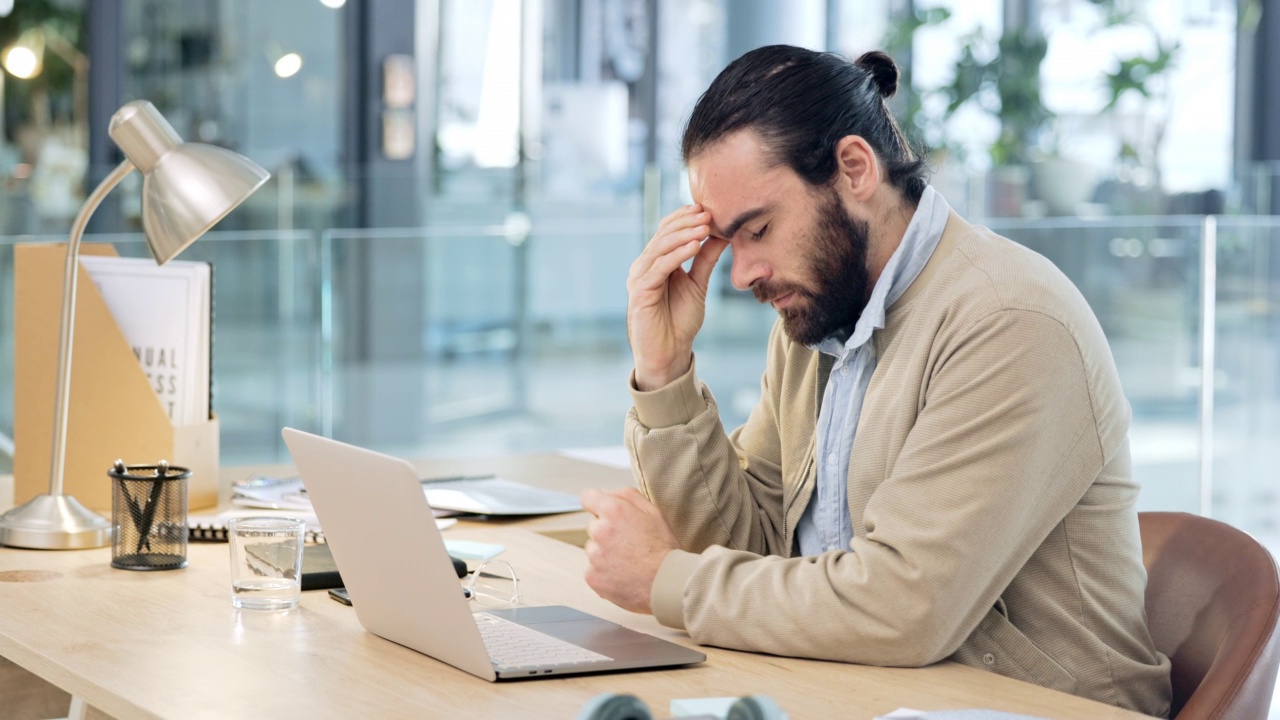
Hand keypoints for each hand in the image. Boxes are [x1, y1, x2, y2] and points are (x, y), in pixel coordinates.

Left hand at [581, 487, 679, 613]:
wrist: (667, 583)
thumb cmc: (663, 547)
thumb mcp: (653, 511)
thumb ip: (627, 495)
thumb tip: (606, 493)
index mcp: (614, 511)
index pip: (588, 498)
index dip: (597, 504)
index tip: (603, 512)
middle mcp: (600, 531)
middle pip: (593, 525)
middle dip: (606, 531)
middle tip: (628, 542)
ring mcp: (594, 556)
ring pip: (593, 549)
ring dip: (604, 552)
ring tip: (628, 561)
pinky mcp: (592, 577)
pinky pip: (593, 570)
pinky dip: (604, 572)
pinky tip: (623, 574)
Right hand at [627, 205, 729, 389]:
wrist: (669, 354)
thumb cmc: (679, 321)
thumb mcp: (697, 284)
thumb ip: (705, 259)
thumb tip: (721, 234)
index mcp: (655, 262)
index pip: (667, 231)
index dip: (684, 217)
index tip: (707, 208)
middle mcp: (644, 266)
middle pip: (663, 235)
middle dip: (686, 222)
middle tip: (708, 213)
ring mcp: (639, 278)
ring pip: (660, 247)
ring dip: (684, 234)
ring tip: (705, 226)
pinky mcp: (640, 291)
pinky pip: (659, 267)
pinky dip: (677, 254)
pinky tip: (694, 246)